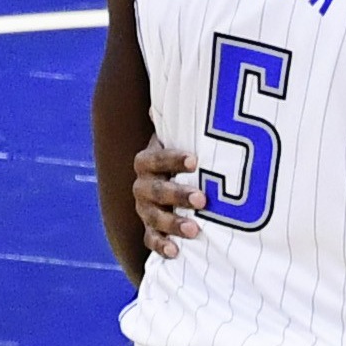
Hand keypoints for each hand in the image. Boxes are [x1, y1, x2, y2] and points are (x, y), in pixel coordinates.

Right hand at [134, 138, 204, 258]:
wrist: (170, 183)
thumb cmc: (186, 161)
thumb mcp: (184, 142)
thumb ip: (189, 129)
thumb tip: (197, 94)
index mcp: (148, 162)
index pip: (156, 159)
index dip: (173, 160)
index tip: (195, 161)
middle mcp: (143, 186)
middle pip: (157, 190)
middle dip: (179, 195)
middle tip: (202, 200)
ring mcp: (146, 210)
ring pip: (154, 217)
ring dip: (173, 224)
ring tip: (194, 230)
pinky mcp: (150, 229)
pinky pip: (151, 240)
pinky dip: (161, 246)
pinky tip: (175, 251)